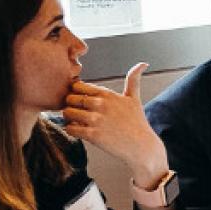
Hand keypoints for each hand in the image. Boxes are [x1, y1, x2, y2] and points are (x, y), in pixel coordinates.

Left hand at [63, 63, 169, 187]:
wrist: (142, 147)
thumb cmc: (137, 123)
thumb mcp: (134, 99)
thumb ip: (133, 80)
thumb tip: (143, 63)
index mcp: (107, 94)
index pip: (78, 86)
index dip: (76, 93)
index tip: (81, 101)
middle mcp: (100, 104)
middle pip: (69, 98)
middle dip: (70, 106)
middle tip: (76, 113)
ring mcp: (96, 120)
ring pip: (67, 113)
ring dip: (69, 119)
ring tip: (77, 122)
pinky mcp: (93, 135)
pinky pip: (70, 129)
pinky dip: (71, 130)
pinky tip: (80, 132)